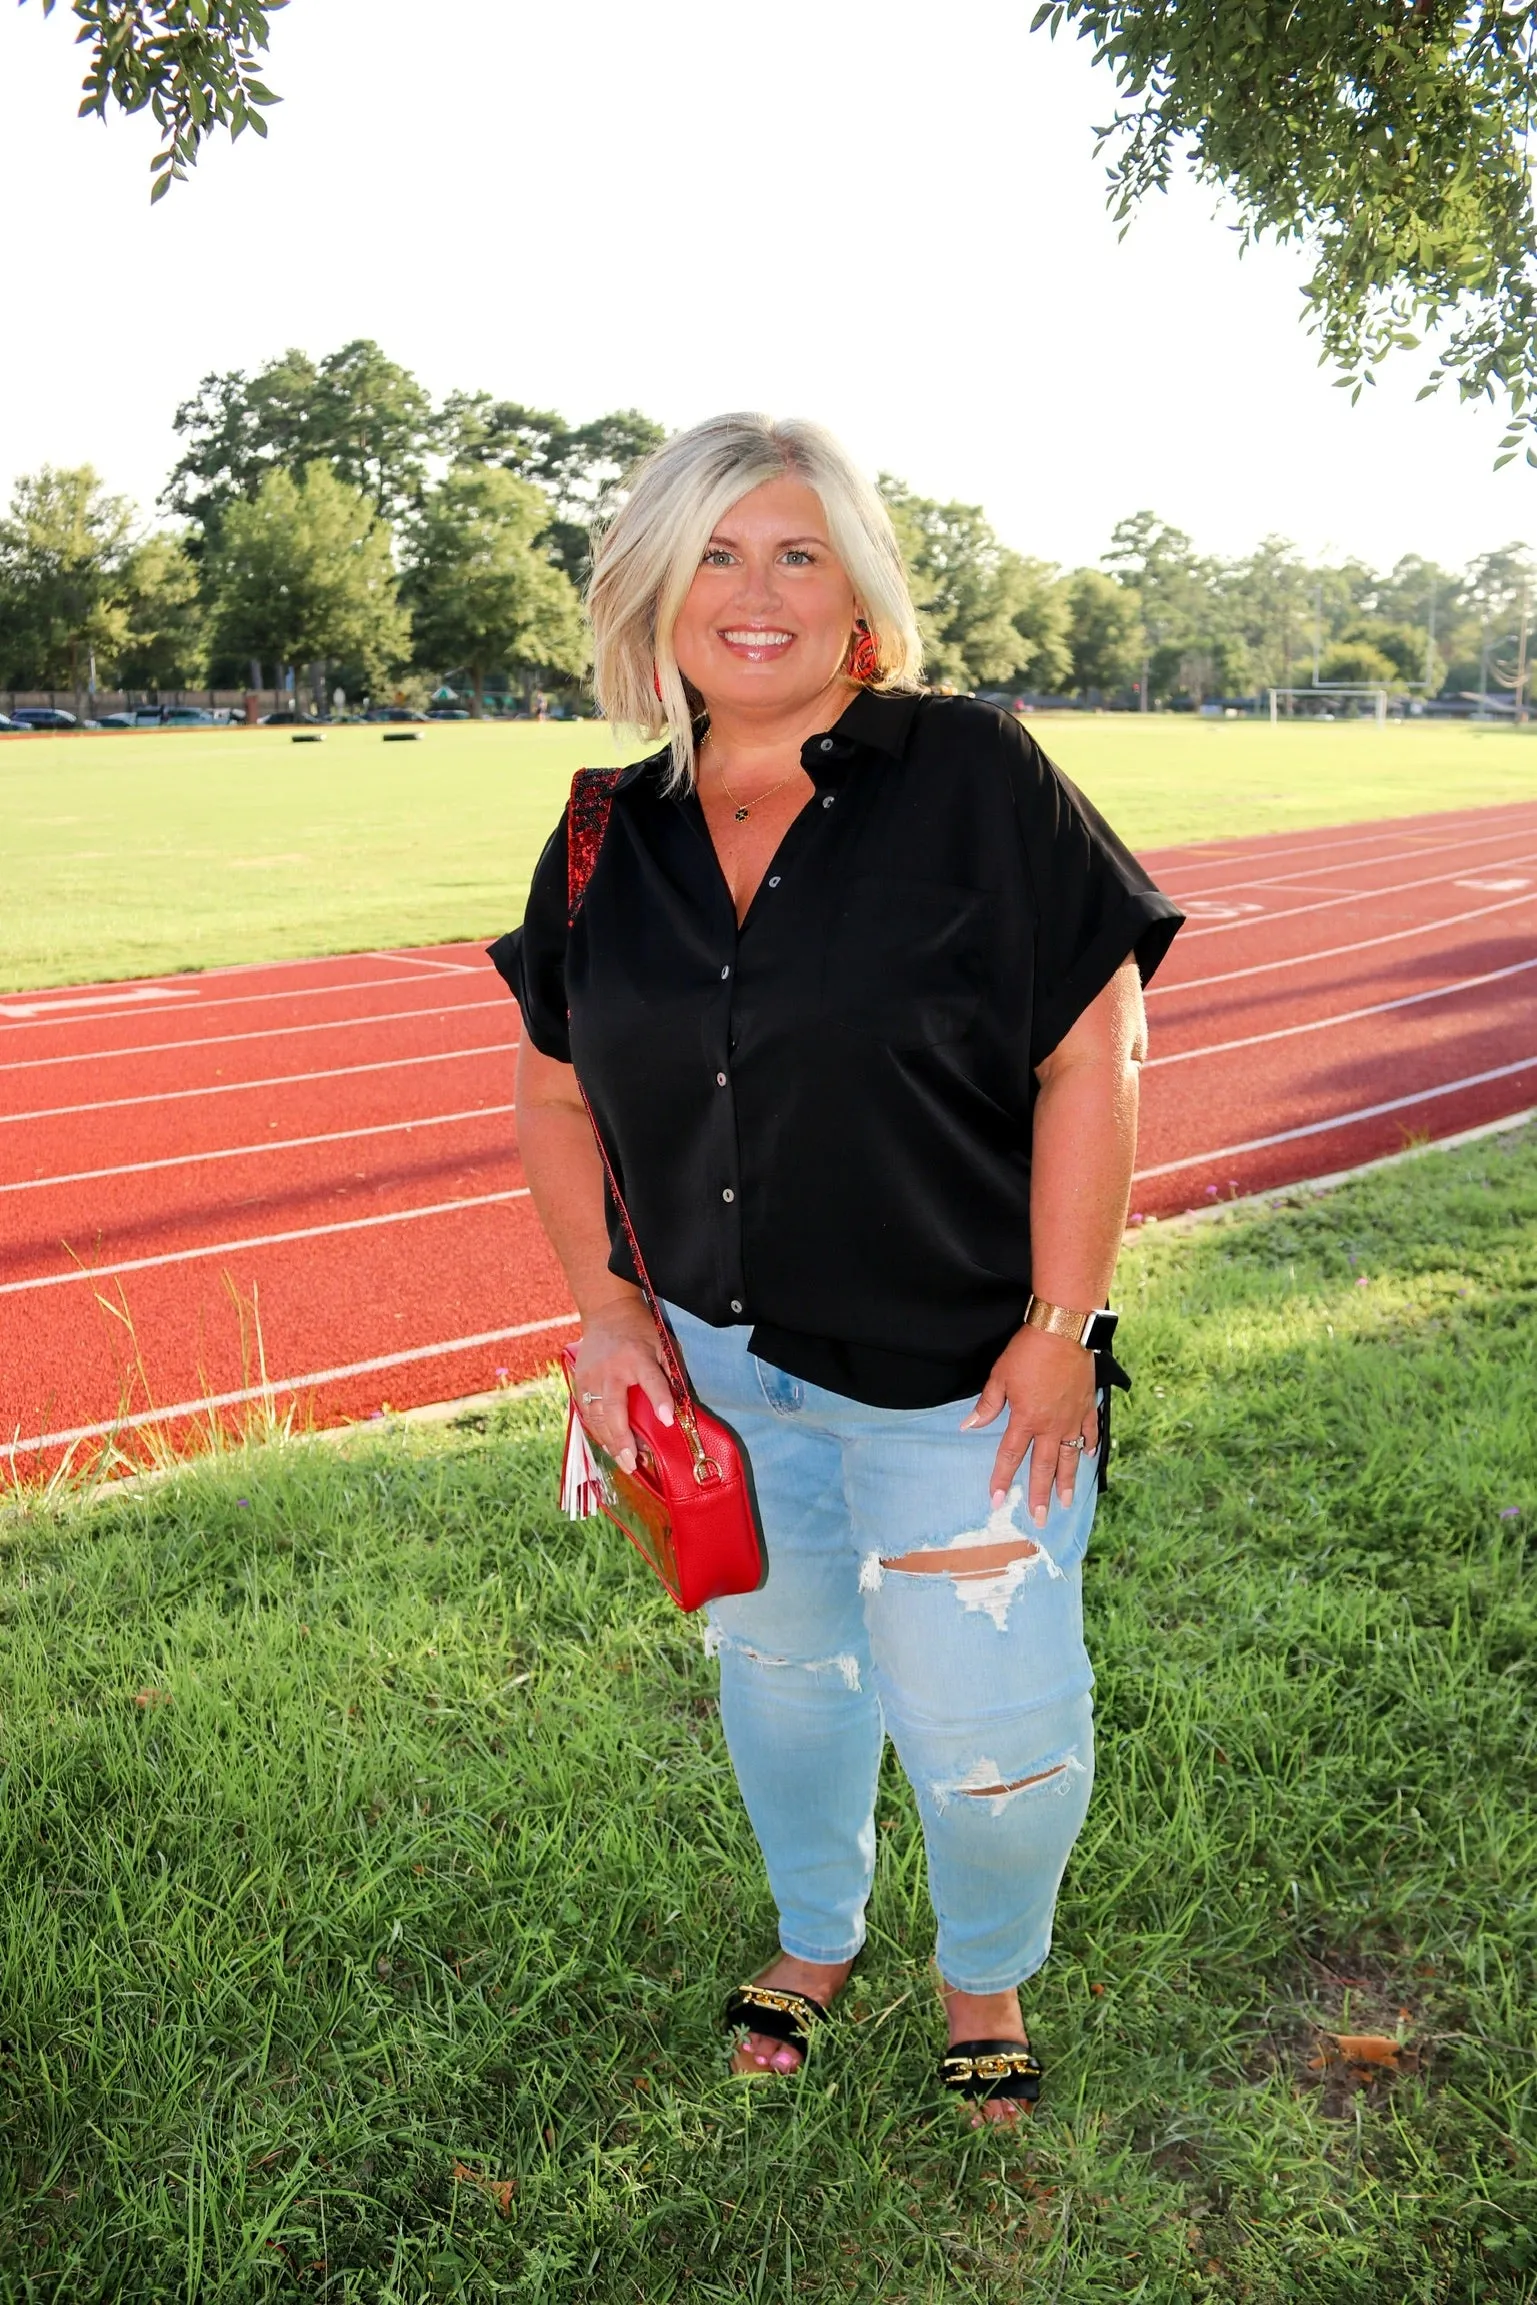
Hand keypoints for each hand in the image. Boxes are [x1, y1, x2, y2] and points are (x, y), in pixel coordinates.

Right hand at [571, 1292, 674, 1473]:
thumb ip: (668, 1374)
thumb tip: (678, 1409)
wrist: (607, 1313)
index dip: (660, 1401)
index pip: (651, 1381)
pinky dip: (598, 1432)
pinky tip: (609, 1446)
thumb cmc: (640, 1331)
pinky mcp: (579, 1382)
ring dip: (610, 1441)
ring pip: (597, 1417)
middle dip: (623, 1439)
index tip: (667, 1421)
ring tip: (624, 1460)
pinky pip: (587, 1413)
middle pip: (614, 1409)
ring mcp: (591, 1377)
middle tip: (632, 1462)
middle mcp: (611, 1369)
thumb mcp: (662, 1345)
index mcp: (637, 1356)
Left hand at [961, 1326, 1098, 1523]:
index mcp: (1025, 1419)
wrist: (1062, 1331)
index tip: (997, 1501)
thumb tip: (969, 1426)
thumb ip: (987, 1405)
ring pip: (1069, 1457)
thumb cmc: (1027, 1351)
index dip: (1002, 1480)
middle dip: (1039, 1495)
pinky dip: (1088, 1445)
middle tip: (1039, 1519)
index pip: (1010, 1456)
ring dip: (1067, 1481)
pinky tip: (1087, 1457)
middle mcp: (1050, 1425)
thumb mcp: (1000, 1376)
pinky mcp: (1087, 1405)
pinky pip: (1089, 1432)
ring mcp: (1072, 1418)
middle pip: (1044, 1467)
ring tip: (1066, 1502)